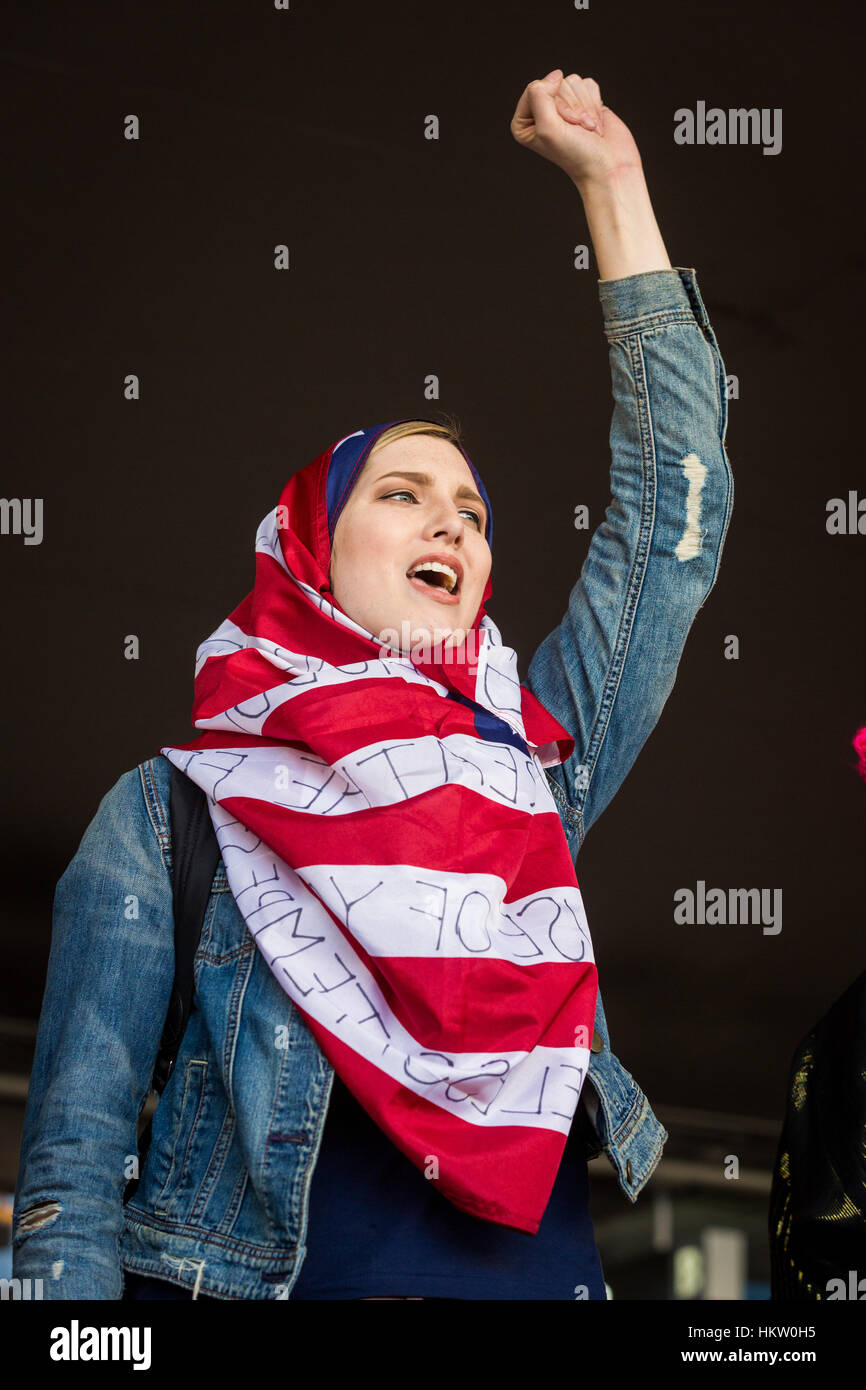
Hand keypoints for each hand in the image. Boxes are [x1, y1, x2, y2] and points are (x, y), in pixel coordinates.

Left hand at [510, 69, 642, 189]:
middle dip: (571, 106)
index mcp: (524, 123)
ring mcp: (564, 107)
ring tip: (587, 129)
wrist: (608, 167)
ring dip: (585, 107)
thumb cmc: (577, 155)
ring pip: (573, 82)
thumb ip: (540, 96)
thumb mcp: (548, 127)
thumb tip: (555, 75)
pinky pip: (588, 85)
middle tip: (577, 129)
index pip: (535, 88)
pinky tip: (595, 124)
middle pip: (556, 83)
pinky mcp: (584, 103)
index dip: (554, 104)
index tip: (564, 125)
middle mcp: (541, 113)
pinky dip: (594, 104)